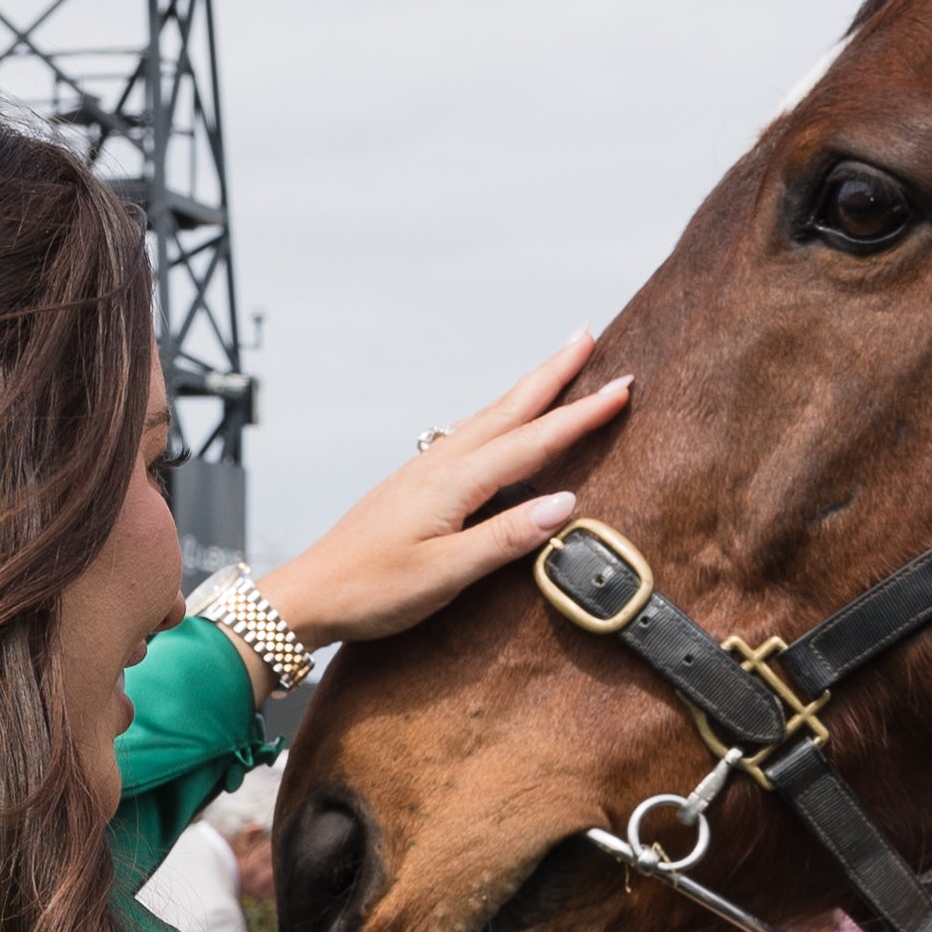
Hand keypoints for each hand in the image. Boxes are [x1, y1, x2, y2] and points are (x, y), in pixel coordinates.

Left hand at [257, 341, 632, 657]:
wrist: (309, 595)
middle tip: (588, 336)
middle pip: (510, 409)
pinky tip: (501, 422)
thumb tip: (564, 503)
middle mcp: (440, 465)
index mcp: (453, 482)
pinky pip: (469, 437)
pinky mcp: (415, 485)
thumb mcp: (446, 574)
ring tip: (557, 366)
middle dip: (554, 373)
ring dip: (527, 390)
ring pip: (488, 418)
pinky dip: (499, 418)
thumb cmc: (372, 590)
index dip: (581, 415)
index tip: (622, 387)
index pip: (533, 441)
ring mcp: (424, 471)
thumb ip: (506, 538)